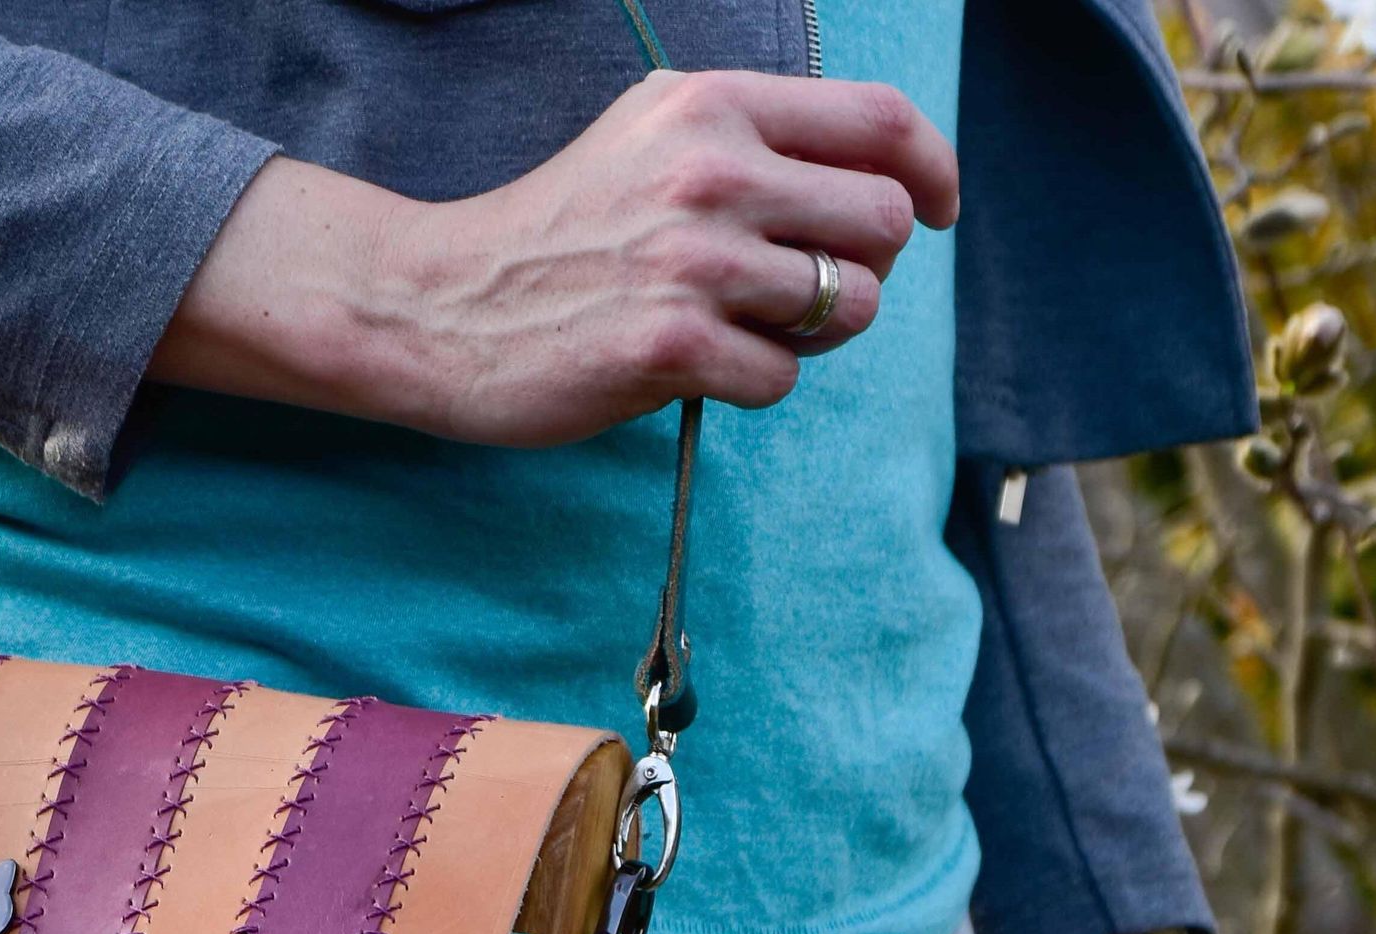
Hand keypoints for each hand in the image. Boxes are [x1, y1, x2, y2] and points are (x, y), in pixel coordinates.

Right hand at [154, 69, 958, 438]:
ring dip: (814, 333)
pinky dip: (754, 384)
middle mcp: (710, 171)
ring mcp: (692, 260)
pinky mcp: (670, 345)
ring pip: (848, 305)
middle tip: (808, 292)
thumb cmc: (555, 232)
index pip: (881, 123)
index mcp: (712, 108)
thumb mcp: (647, 139)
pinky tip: (696, 369)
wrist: (441, 305)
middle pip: (883, 221)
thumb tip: (877, 177)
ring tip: (745, 329)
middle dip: (867, 267)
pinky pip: (782, 376)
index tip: (935, 212)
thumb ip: (751, 139)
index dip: (933, 171)